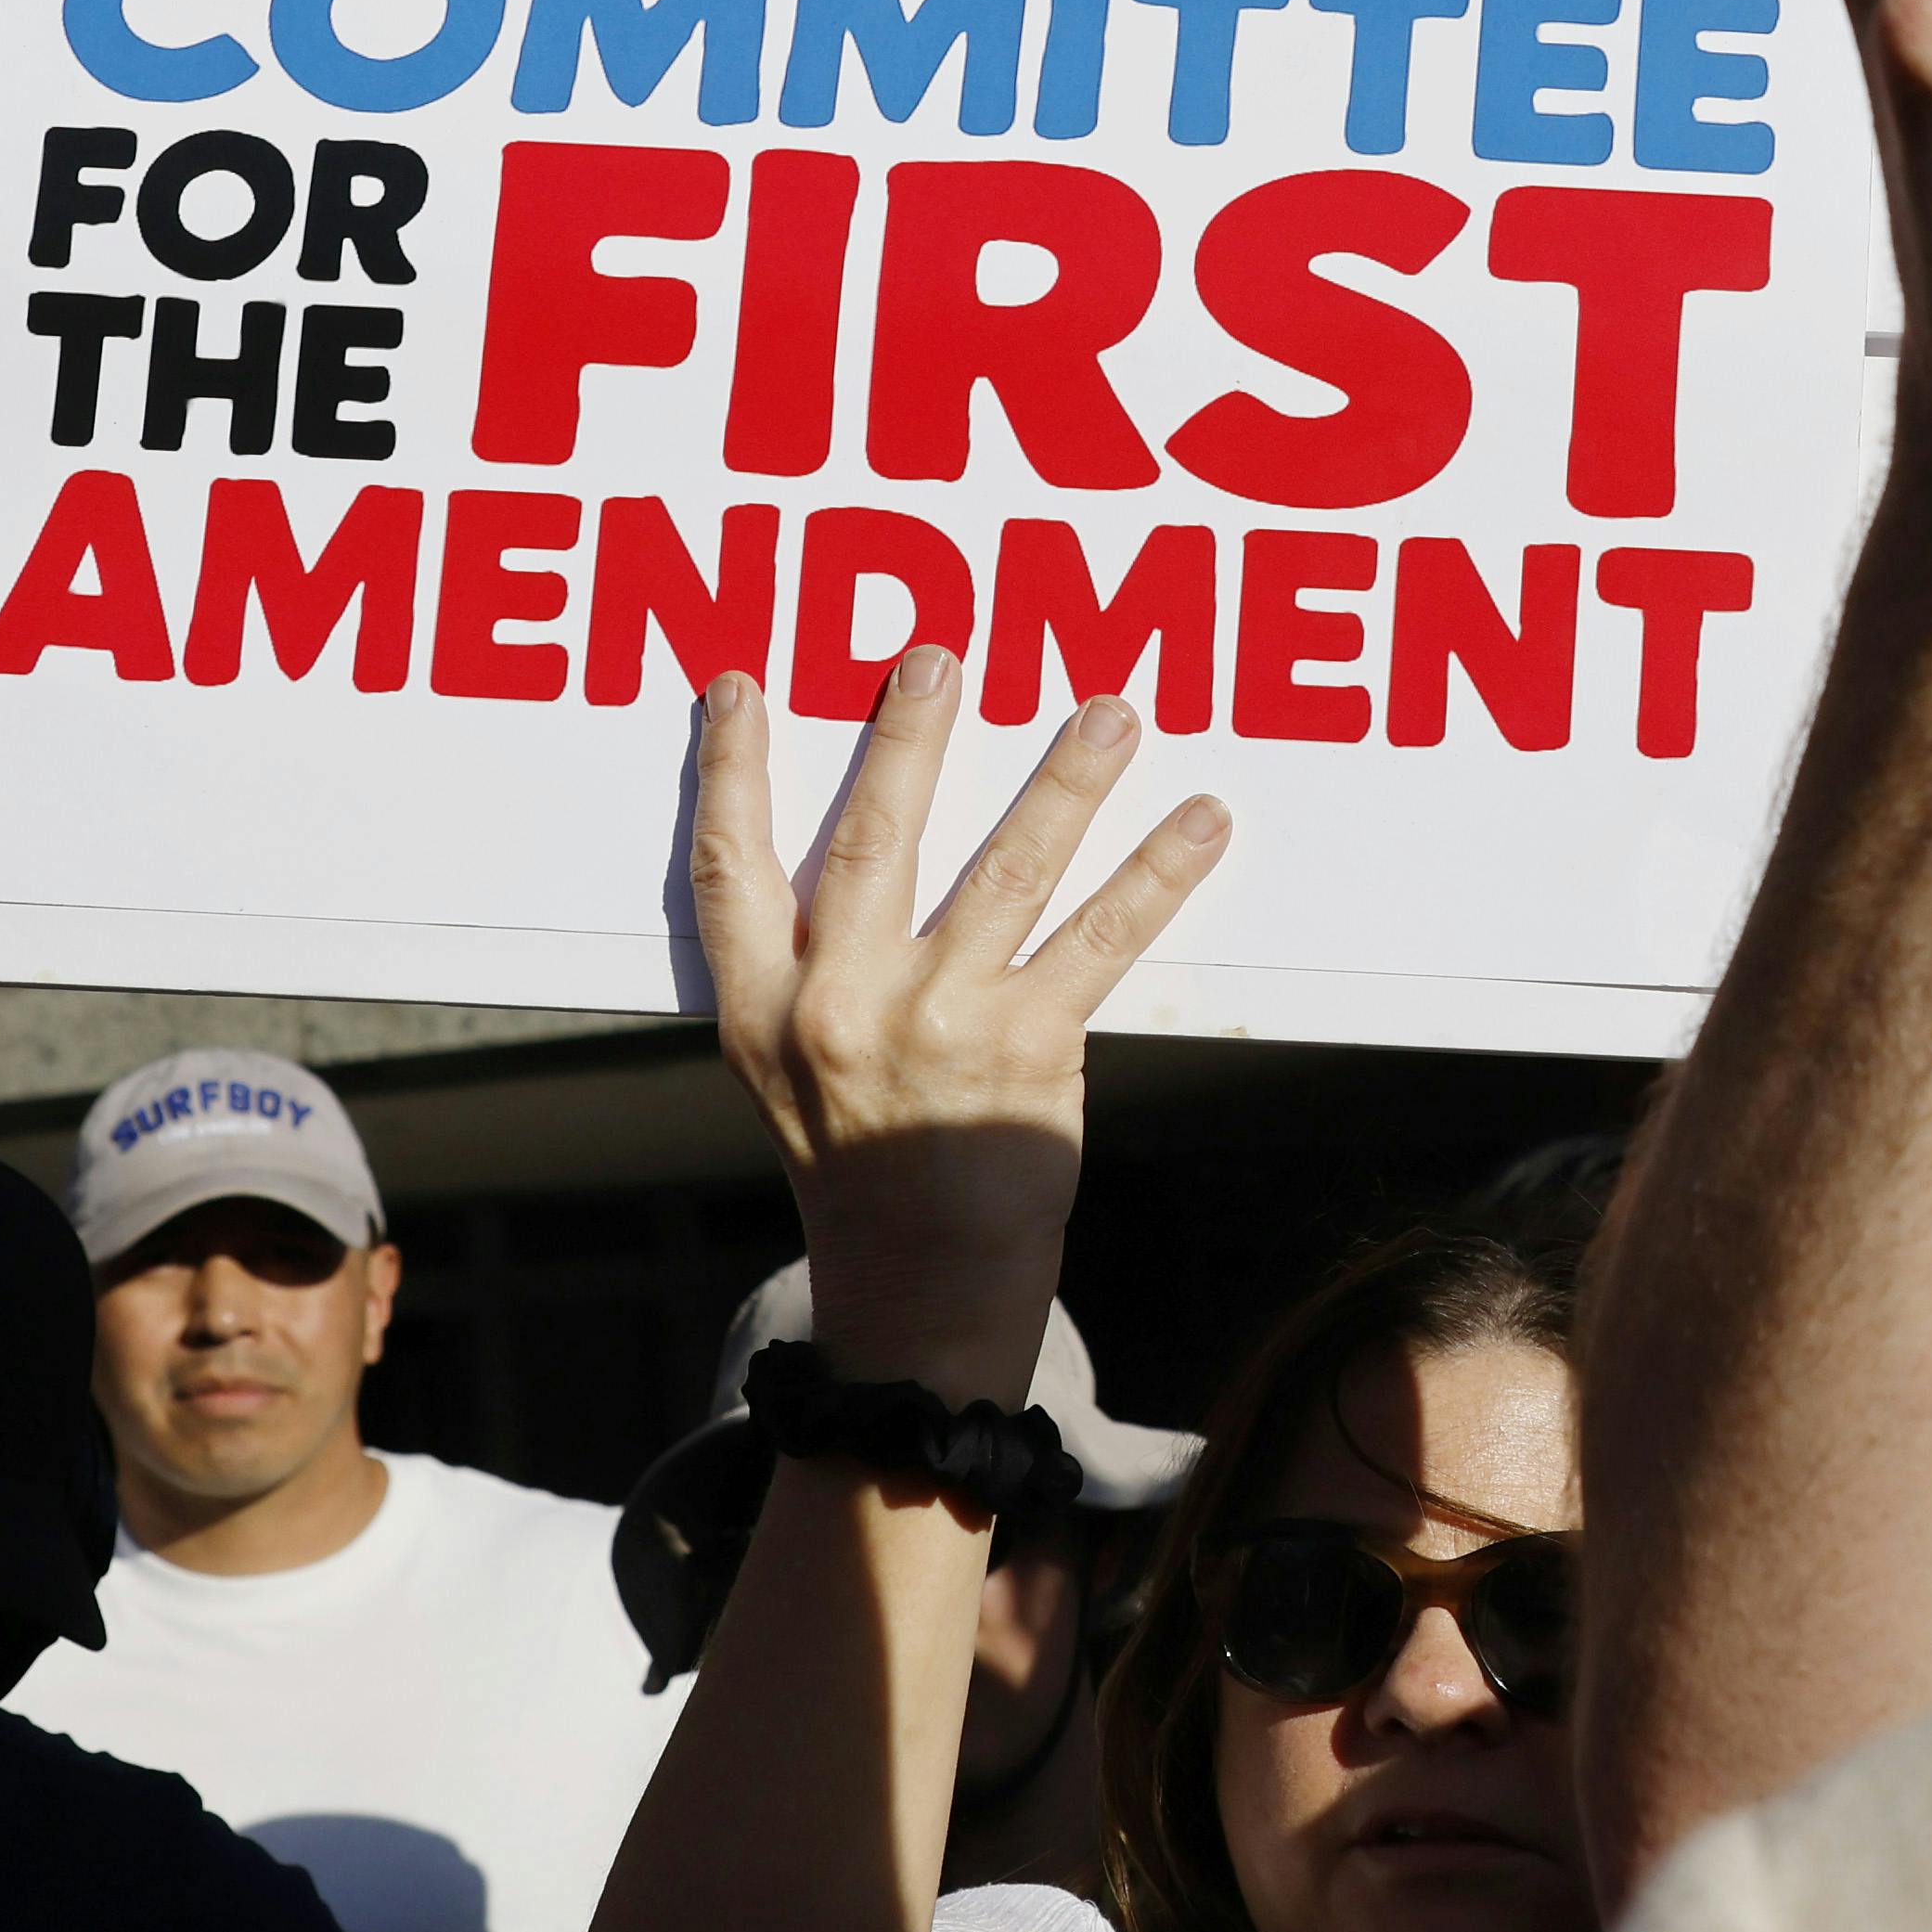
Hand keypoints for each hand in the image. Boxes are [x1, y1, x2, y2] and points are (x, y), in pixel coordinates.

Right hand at [689, 658, 1226, 1404]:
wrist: (921, 1276)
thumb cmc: (862, 1149)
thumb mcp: (789, 1063)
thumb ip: (805, 960)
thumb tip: (868, 827)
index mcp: (760, 1006)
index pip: (729, 869)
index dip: (730, 773)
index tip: (742, 683)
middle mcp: (837, 1007)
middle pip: (873, 843)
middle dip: (908, 742)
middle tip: (942, 654)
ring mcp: (936, 1026)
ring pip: (1007, 873)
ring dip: (1065, 782)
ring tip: (1111, 709)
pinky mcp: (1029, 1051)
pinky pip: (1103, 939)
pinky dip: (1158, 873)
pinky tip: (1201, 820)